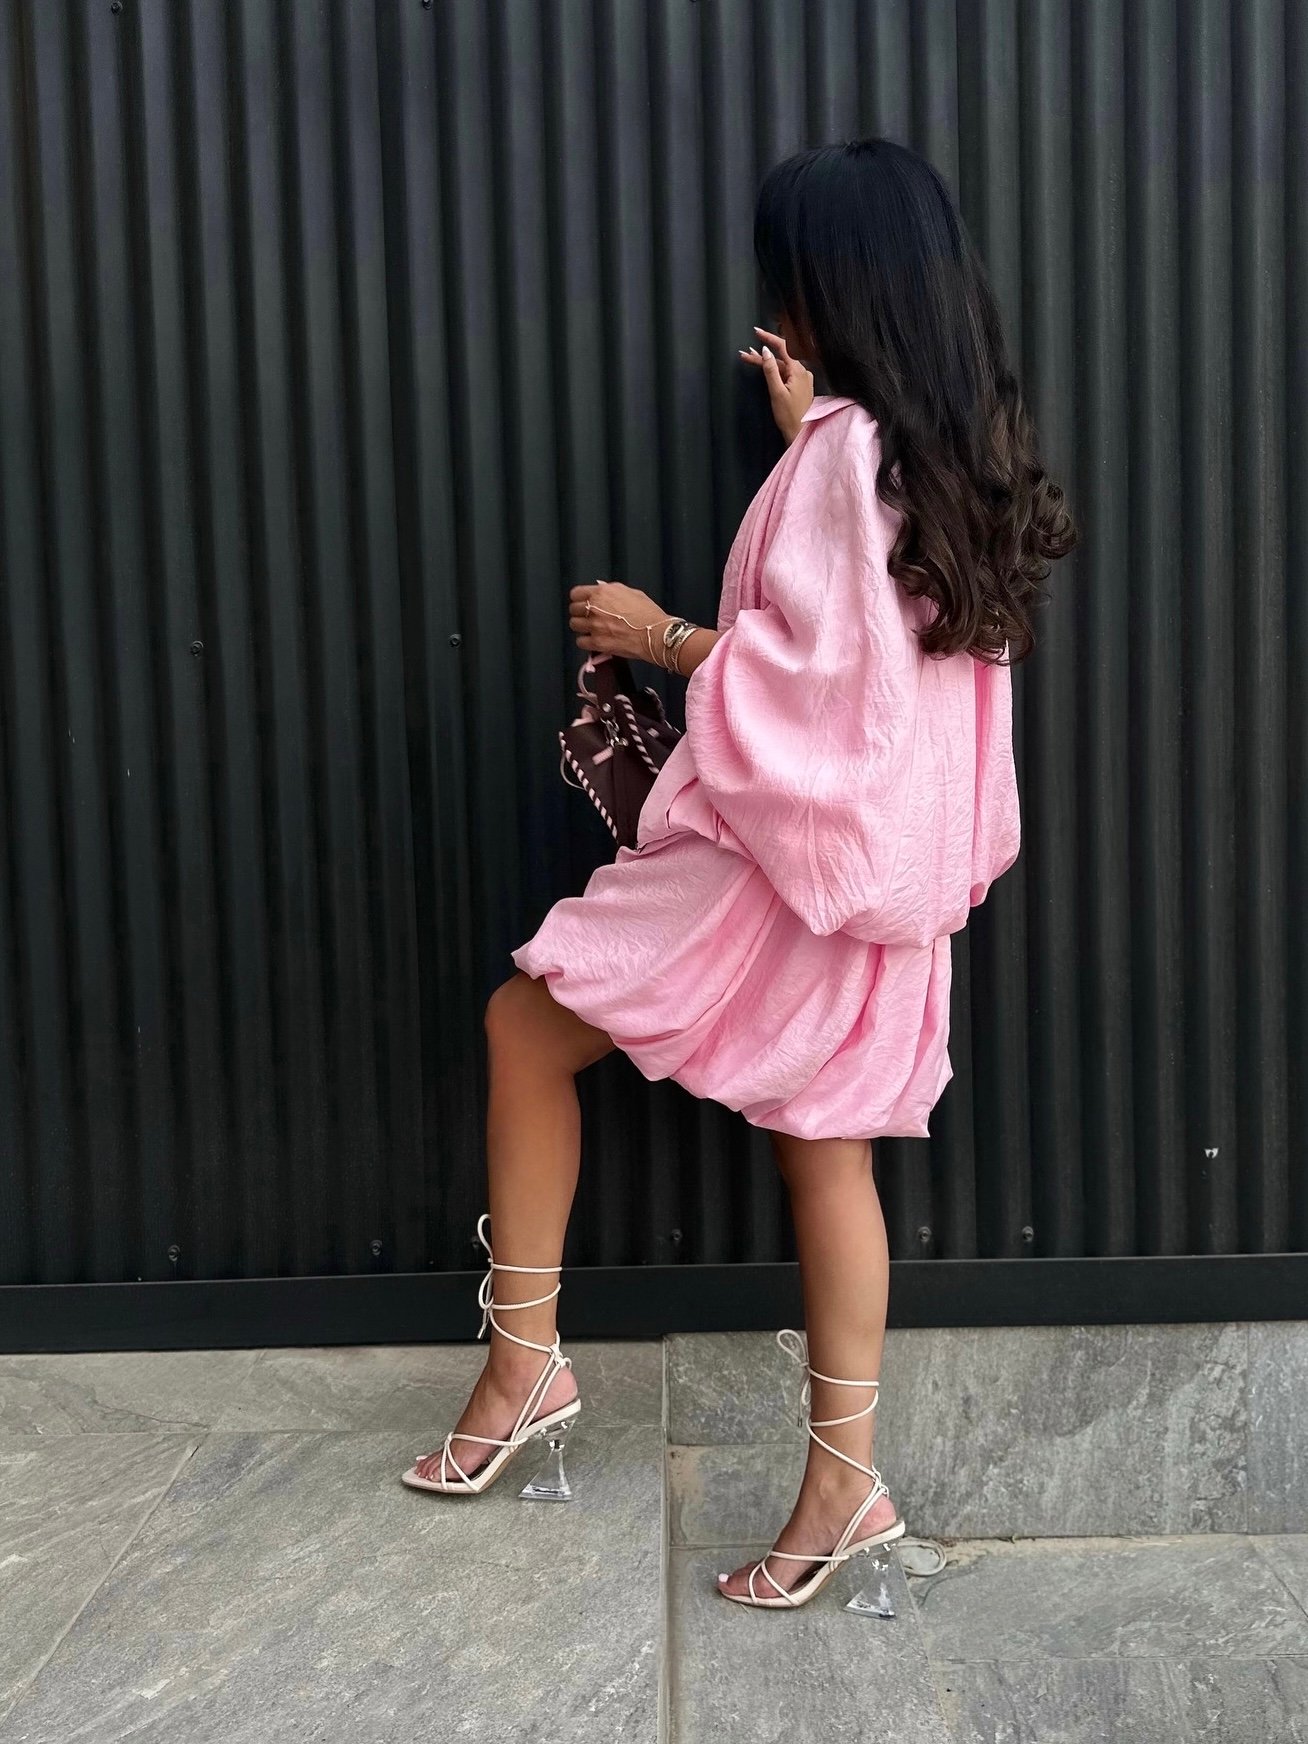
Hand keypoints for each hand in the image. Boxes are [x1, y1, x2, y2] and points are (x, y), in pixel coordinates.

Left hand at [570, 581, 671, 662]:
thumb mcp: (630, 592)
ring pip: (574, 625)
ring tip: (592, 630)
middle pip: (573, 610)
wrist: (656, 633)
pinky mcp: (597, 642)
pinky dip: (586, 642)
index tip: (581, 603)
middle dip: (581, 613)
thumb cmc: (648, 613)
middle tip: (589, 618)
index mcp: (602, 592)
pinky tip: (594, 641)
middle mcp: (595, 607)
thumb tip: (601, 590)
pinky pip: (580, 642)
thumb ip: (612, 591)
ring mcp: (595, 625)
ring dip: (582, 628)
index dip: (579, 599)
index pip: (576, 593)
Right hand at [739, 325, 813, 443]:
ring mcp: (802, 379)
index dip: (769, 338)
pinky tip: (765, 369)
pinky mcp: (800, 386)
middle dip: (762, 354)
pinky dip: (774, 370)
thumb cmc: (789, 416)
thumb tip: (765, 351)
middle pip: (780, 357)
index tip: (756, 332)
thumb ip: (770, 370)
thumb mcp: (776, 392)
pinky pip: (785, 373)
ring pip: (781, 366)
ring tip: (749, 358)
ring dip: (766, 363)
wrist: (800, 432)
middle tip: (745, 353)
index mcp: (798, 371)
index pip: (783, 347)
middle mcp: (802, 372)